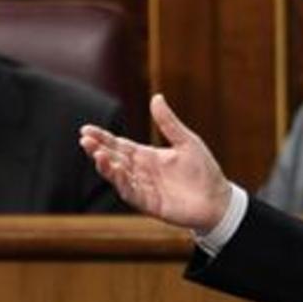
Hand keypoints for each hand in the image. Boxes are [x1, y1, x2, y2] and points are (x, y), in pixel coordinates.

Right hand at [80, 94, 231, 230]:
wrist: (218, 199)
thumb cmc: (204, 170)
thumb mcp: (186, 141)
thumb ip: (168, 123)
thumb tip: (156, 97)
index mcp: (148, 157)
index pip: (119, 145)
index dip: (102, 138)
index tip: (85, 129)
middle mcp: (142, 172)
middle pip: (114, 159)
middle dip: (98, 150)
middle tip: (84, 140)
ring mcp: (144, 188)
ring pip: (118, 177)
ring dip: (106, 166)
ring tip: (96, 154)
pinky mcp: (150, 204)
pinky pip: (131, 192)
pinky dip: (122, 182)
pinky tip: (116, 170)